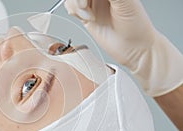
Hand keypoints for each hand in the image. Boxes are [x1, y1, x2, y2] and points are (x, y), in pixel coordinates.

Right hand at [64, 0, 182, 95]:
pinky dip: (74, 11)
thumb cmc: (137, 26)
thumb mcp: (125, 2)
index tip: (89, 0)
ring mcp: (93, 4)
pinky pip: (71, 7)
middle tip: (84, 5)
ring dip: (76, 6)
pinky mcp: (85, 16)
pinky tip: (87, 18)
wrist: (133, 48)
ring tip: (89, 15)